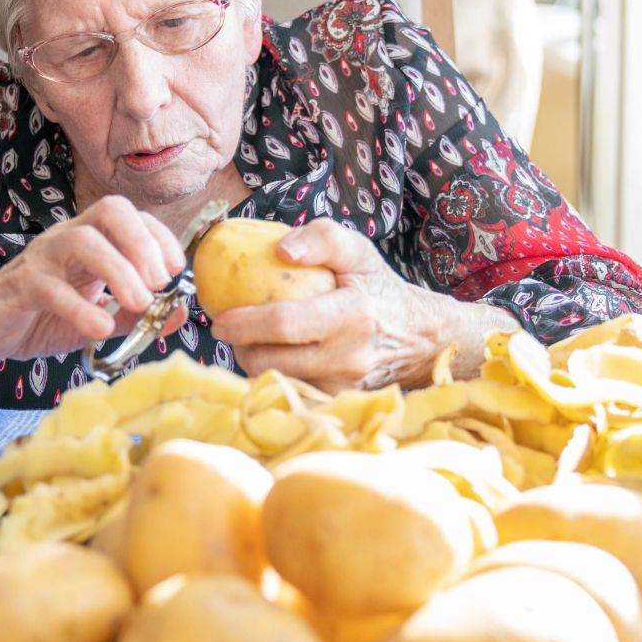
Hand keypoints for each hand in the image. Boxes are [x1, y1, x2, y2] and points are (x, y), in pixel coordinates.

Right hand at [0, 195, 187, 364]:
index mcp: (90, 240)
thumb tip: (179, 313)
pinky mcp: (21, 284)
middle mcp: (68, 238)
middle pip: (110, 210)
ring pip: (83, 241)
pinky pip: (50, 287)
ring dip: (119, 270)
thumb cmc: (42, 318)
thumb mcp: (98, 319)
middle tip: (159, 282)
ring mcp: (43, 257)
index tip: (176, 271)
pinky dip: (80, 307)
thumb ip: (135, 316)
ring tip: (140, 304)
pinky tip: (99, 327)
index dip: (159, 237)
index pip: (131, 216)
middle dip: (143, 242)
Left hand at [208, 219, 518, 391]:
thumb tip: (282, 250)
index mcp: (353, 316)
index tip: (220, 317)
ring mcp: (344, 387)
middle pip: (272, 361)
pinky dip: (275, 376)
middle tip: (231, 328)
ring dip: (254, 362)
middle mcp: (349, 357)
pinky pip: (291, 392)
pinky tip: (272, 357)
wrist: (421, 337)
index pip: (286, 325)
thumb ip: (322, 238)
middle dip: (240, 346)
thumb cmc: (380, 289)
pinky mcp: (338, 403)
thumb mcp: (359, 251)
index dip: (245, 323)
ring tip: (251, 340)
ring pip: (277, 381)